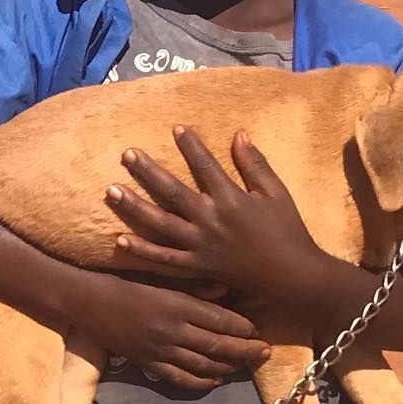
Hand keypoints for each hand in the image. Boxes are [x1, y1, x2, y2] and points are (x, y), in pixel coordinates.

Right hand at [74, 275, 268, 392]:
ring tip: (245, 366)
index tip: (258, 330)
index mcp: (176, 304)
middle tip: (265, 353)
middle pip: (217, 345)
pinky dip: (201, 381)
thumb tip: (228, 289)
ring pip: (203, 364)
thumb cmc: (125, 283)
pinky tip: (214, 380)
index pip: (219, 320)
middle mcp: (172, 330)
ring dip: (227, 366)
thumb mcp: (160, 278)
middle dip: (244, 351)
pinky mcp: (148, 363)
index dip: (243, 328)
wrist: (88, 303)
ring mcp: (160, 350)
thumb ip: (194, 286)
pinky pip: (180, 378)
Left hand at [107, 128, 322, 310]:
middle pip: (173, 191)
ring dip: (134, 207)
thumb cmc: (287, 230)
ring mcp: (201, 245)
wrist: (291, 275)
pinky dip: (143, 250)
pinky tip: (120, 240)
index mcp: (232, 199)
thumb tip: (239, 134)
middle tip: (127, 153)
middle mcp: (211, 221)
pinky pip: (165, 259)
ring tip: (111, 191)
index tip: (176, 128)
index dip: (191, 146)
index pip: (205, 166)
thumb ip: (255, 164)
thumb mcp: (276, 193)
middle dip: (148, 171)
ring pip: (161, 224)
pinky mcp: (197, 266)